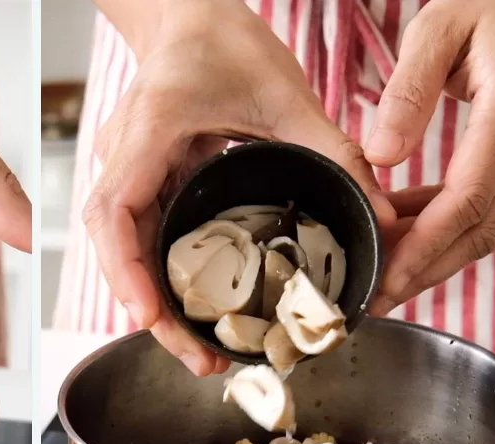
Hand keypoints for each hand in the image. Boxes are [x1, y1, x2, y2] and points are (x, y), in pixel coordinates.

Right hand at [84, 0, 394, 377]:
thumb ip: (332, 151)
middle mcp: (124, 156)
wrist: (186, 15)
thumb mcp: (286, 92)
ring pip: (122, 250)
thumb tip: (380, 216)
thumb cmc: (222, 39)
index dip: (127, 271)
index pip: (115, 212)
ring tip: (201, 349)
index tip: (153, 316)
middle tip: (200, 359)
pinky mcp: (138, 180)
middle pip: (113, 248)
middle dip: (149, 308)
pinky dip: (161, 277)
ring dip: (154, 301)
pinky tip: (196, 307)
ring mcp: (125, 170)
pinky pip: (139, 237)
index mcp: (150, 130)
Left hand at [364, 0, 494, 313]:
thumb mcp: (439, 29)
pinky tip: (403, 231)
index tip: (387, 275)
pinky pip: (488, 207)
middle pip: (483, 227)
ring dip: (436, 258)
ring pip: (489, 226)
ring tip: (384, 278)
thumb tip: (382, 156)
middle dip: (428, 270)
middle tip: (378, 299)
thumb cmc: (489, 6)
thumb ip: (409, 90)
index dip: (426, 245)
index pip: (469, 195)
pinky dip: (446, 228)